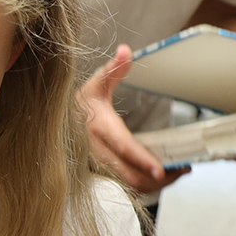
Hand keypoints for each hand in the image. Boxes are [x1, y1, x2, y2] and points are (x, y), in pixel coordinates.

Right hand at [78, 47, 188, 194]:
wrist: (54, 125)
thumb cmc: (78, 105)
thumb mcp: (94, 84)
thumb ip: (113, 69)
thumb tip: (125, 50)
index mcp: (99, 128)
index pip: (124, 147)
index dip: (143, 160)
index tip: (161, 169)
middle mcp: (98, 152)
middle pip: (131, 176)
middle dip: (158, 178)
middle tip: (181, 169)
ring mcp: (99, 167)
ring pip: (130, 185)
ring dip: (155, 184)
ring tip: (176, 172)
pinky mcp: (102, 175)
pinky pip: (127, 185)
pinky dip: (146, 184)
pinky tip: (160, 176)